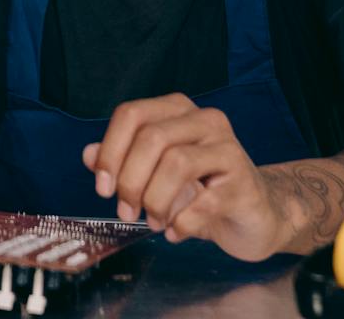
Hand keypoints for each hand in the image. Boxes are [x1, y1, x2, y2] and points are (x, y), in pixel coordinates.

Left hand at [83, 95, 293, 261]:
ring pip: (176, 163)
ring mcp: (228, 148)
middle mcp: (204, 120)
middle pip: (151, 138)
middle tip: (127, 212)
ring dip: (156, 201)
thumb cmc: (202, 189)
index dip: (110, 151)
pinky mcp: (244, 183)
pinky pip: (203, 201)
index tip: (102, 187)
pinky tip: (177, 231)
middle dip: (131, 181)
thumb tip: (88, 155)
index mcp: (177, 111)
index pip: (131, 115)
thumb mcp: (157, 173)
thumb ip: (124, 161)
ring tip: (155, 221)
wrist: (255, 214)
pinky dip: (182, 222)